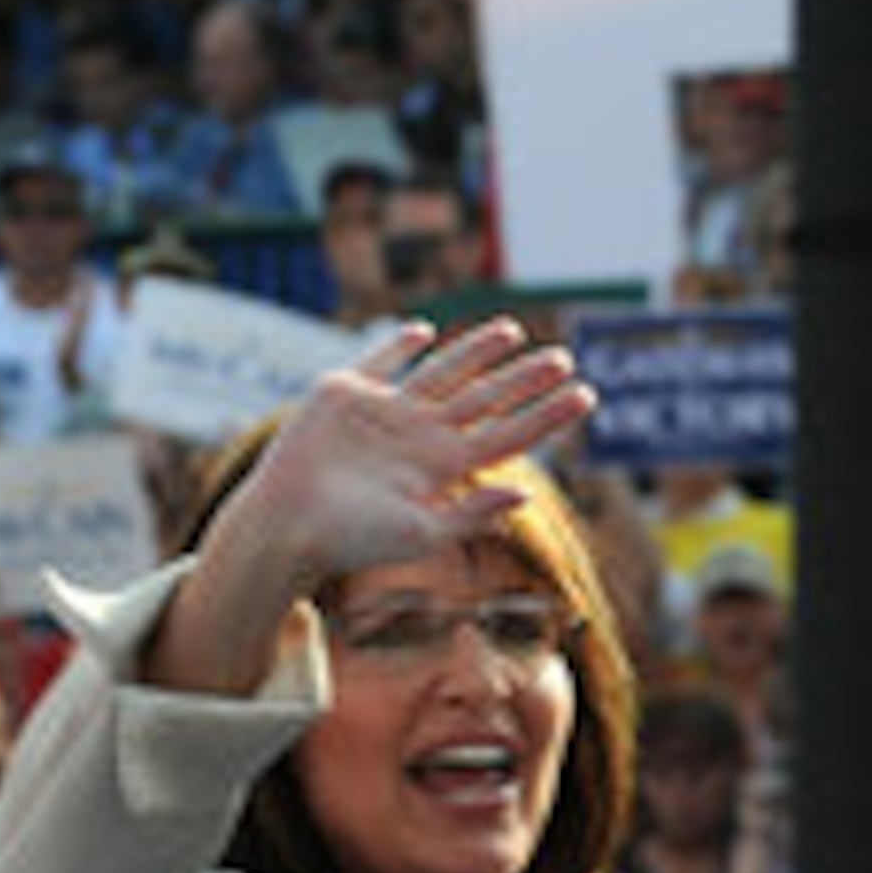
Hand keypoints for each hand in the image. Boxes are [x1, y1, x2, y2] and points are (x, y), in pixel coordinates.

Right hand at [223, 319, 592, 590]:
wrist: (284, 527)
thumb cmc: (351, 541)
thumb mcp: (420, 534)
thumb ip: (471, 515)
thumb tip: (525, 495)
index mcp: (443, 468)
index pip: (509, 434)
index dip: (547, 415)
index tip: (587, 395)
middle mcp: (420, 437)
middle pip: (485, 399)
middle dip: (524, 379)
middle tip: (565, 357)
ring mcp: (384, 414)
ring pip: (443, 374)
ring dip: (478, 352)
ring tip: (514, 332)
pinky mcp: (343, 395)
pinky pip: (379, 363)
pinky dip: (400, 346)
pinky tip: (425, 332)